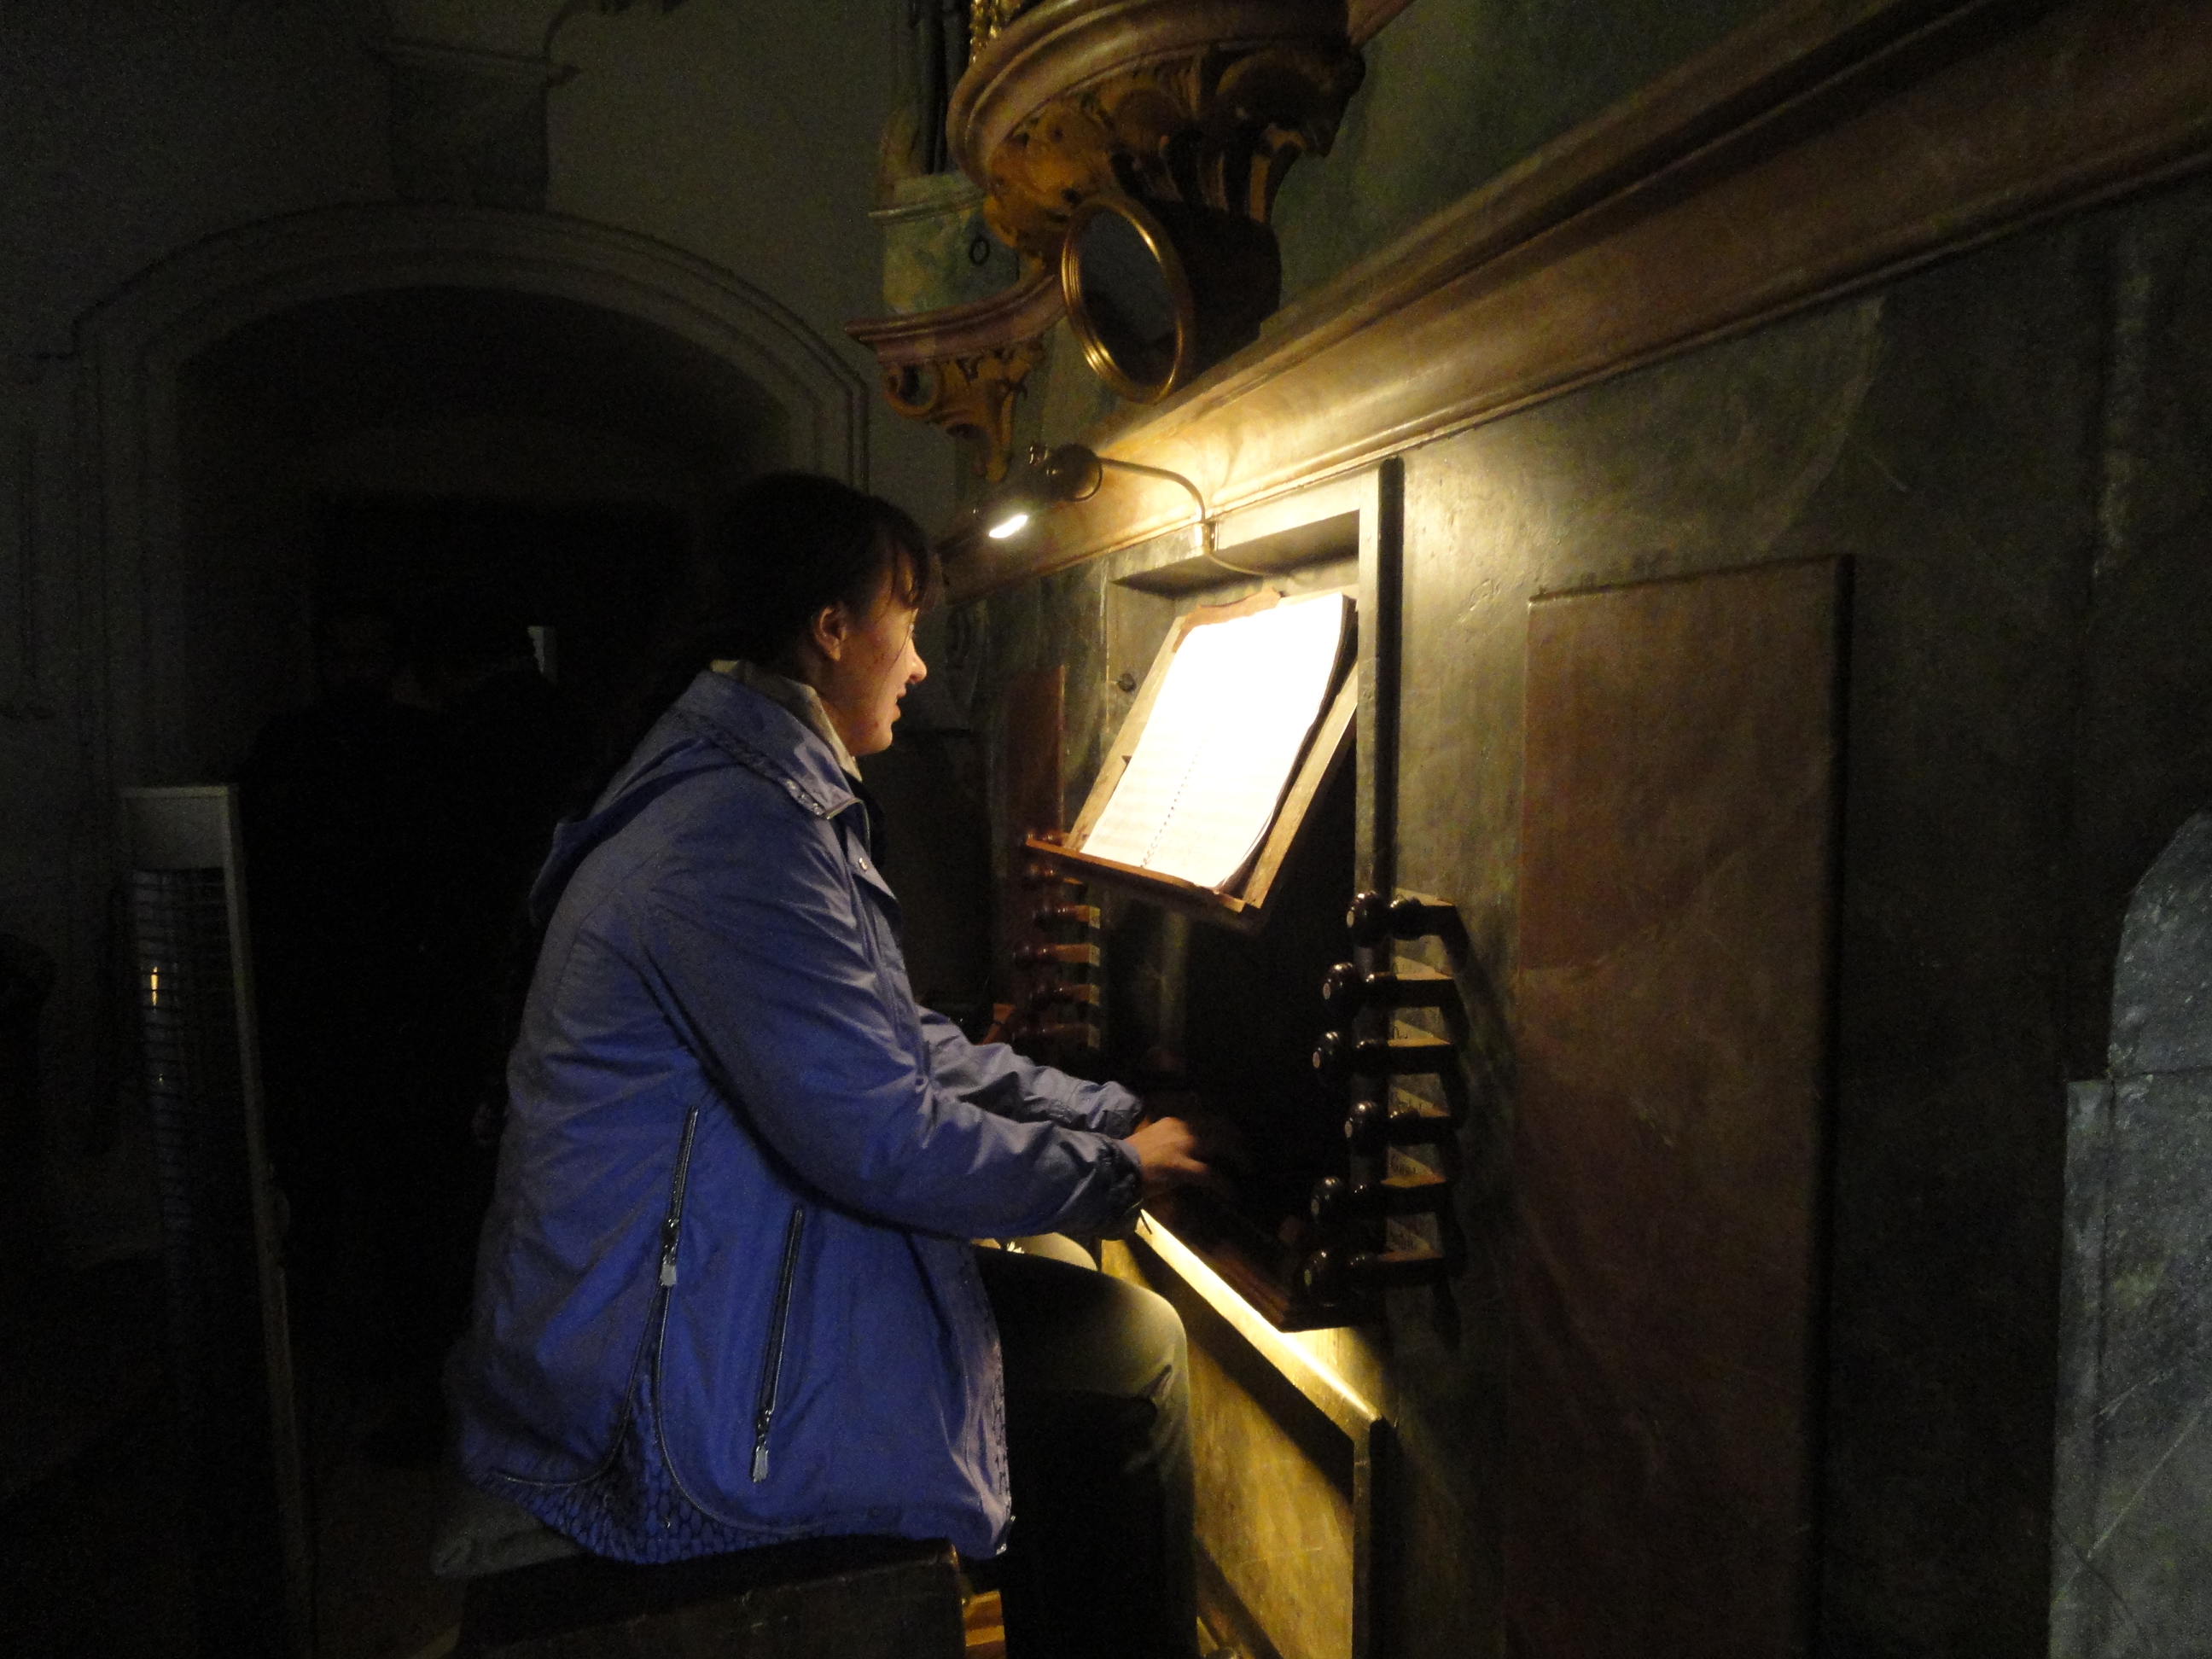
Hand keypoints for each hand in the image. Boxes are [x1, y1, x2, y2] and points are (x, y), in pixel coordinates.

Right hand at [1124, 1112, 1245, 1203]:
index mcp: (1175, 1121)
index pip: (1208, 1116)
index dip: (1225, 1124)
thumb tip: (1190, 1143)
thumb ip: (1173, 1135)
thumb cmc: (1132, 1157)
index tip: (1235, 1132)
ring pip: (1221, 1144)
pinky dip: (1225, 1185)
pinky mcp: (1181, 1167)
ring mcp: (1183, 1147)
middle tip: (1247, 1151)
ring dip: (1238, 1156)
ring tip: (1248, 1167)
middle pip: (1220, 1126)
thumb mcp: (1155, 1137)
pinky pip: (1212, 1175)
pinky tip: (1233, 1194)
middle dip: (1237, 1138)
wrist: (1115, 1167)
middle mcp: (1182, 1128)